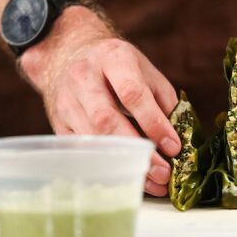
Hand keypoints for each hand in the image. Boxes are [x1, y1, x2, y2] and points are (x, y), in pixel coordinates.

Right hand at [18, 6, 179, 195]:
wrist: (69, 55)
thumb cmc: (116, 66)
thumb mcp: (144, 70)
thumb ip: (164, 101)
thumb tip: (178, 141)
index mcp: (112, 57)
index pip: (132, 93)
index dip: (154, 123)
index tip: (173, 147)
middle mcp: (83, 77)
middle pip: (106, 119)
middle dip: (137, 150)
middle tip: (163, 173)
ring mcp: (66, 100)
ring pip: (91, 138)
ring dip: (123, 164)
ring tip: (152, 182)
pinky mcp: (58, 123)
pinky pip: (82, 150)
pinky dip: (105, 167)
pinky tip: (128, 177)